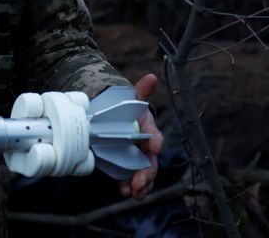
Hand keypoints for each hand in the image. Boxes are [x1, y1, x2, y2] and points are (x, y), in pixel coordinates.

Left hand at [118, 73, 163, 199]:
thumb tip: (151, 77)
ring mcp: (136, 159)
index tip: (153, 146)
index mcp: (148, 130)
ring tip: (134, 192)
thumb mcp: (132, 99)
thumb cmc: (127, 110)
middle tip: (140, 181)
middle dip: (148, 173)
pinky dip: (128, 186)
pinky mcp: (124, 166)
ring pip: (143, 175)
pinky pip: (129, 179)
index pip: (155, 137)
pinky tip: (124, 191)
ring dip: (141, 185)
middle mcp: (145, 147)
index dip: (155, 141)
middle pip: (151, 162)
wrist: (112, 119)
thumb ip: (141, 91)